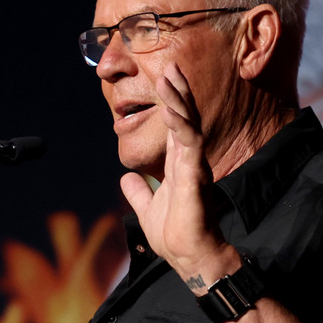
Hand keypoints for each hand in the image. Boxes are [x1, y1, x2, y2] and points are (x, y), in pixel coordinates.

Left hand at [120, 63, 239, 290]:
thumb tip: (126, 180)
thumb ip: (139, 192)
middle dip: (178, 91)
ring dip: (179, 100)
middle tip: (171, 66)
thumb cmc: (175, 234)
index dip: (172, 101)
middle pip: (185, 117)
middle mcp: (189, 160)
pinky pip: (190, 144)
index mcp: (179, 164)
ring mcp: (194, 166)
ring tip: (170, 77)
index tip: (165, 78)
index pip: (177, 125)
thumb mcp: (148, 208)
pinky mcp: (196, 176)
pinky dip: (181, 125)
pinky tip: (171, 109)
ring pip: (189, 124)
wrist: (189, 257)